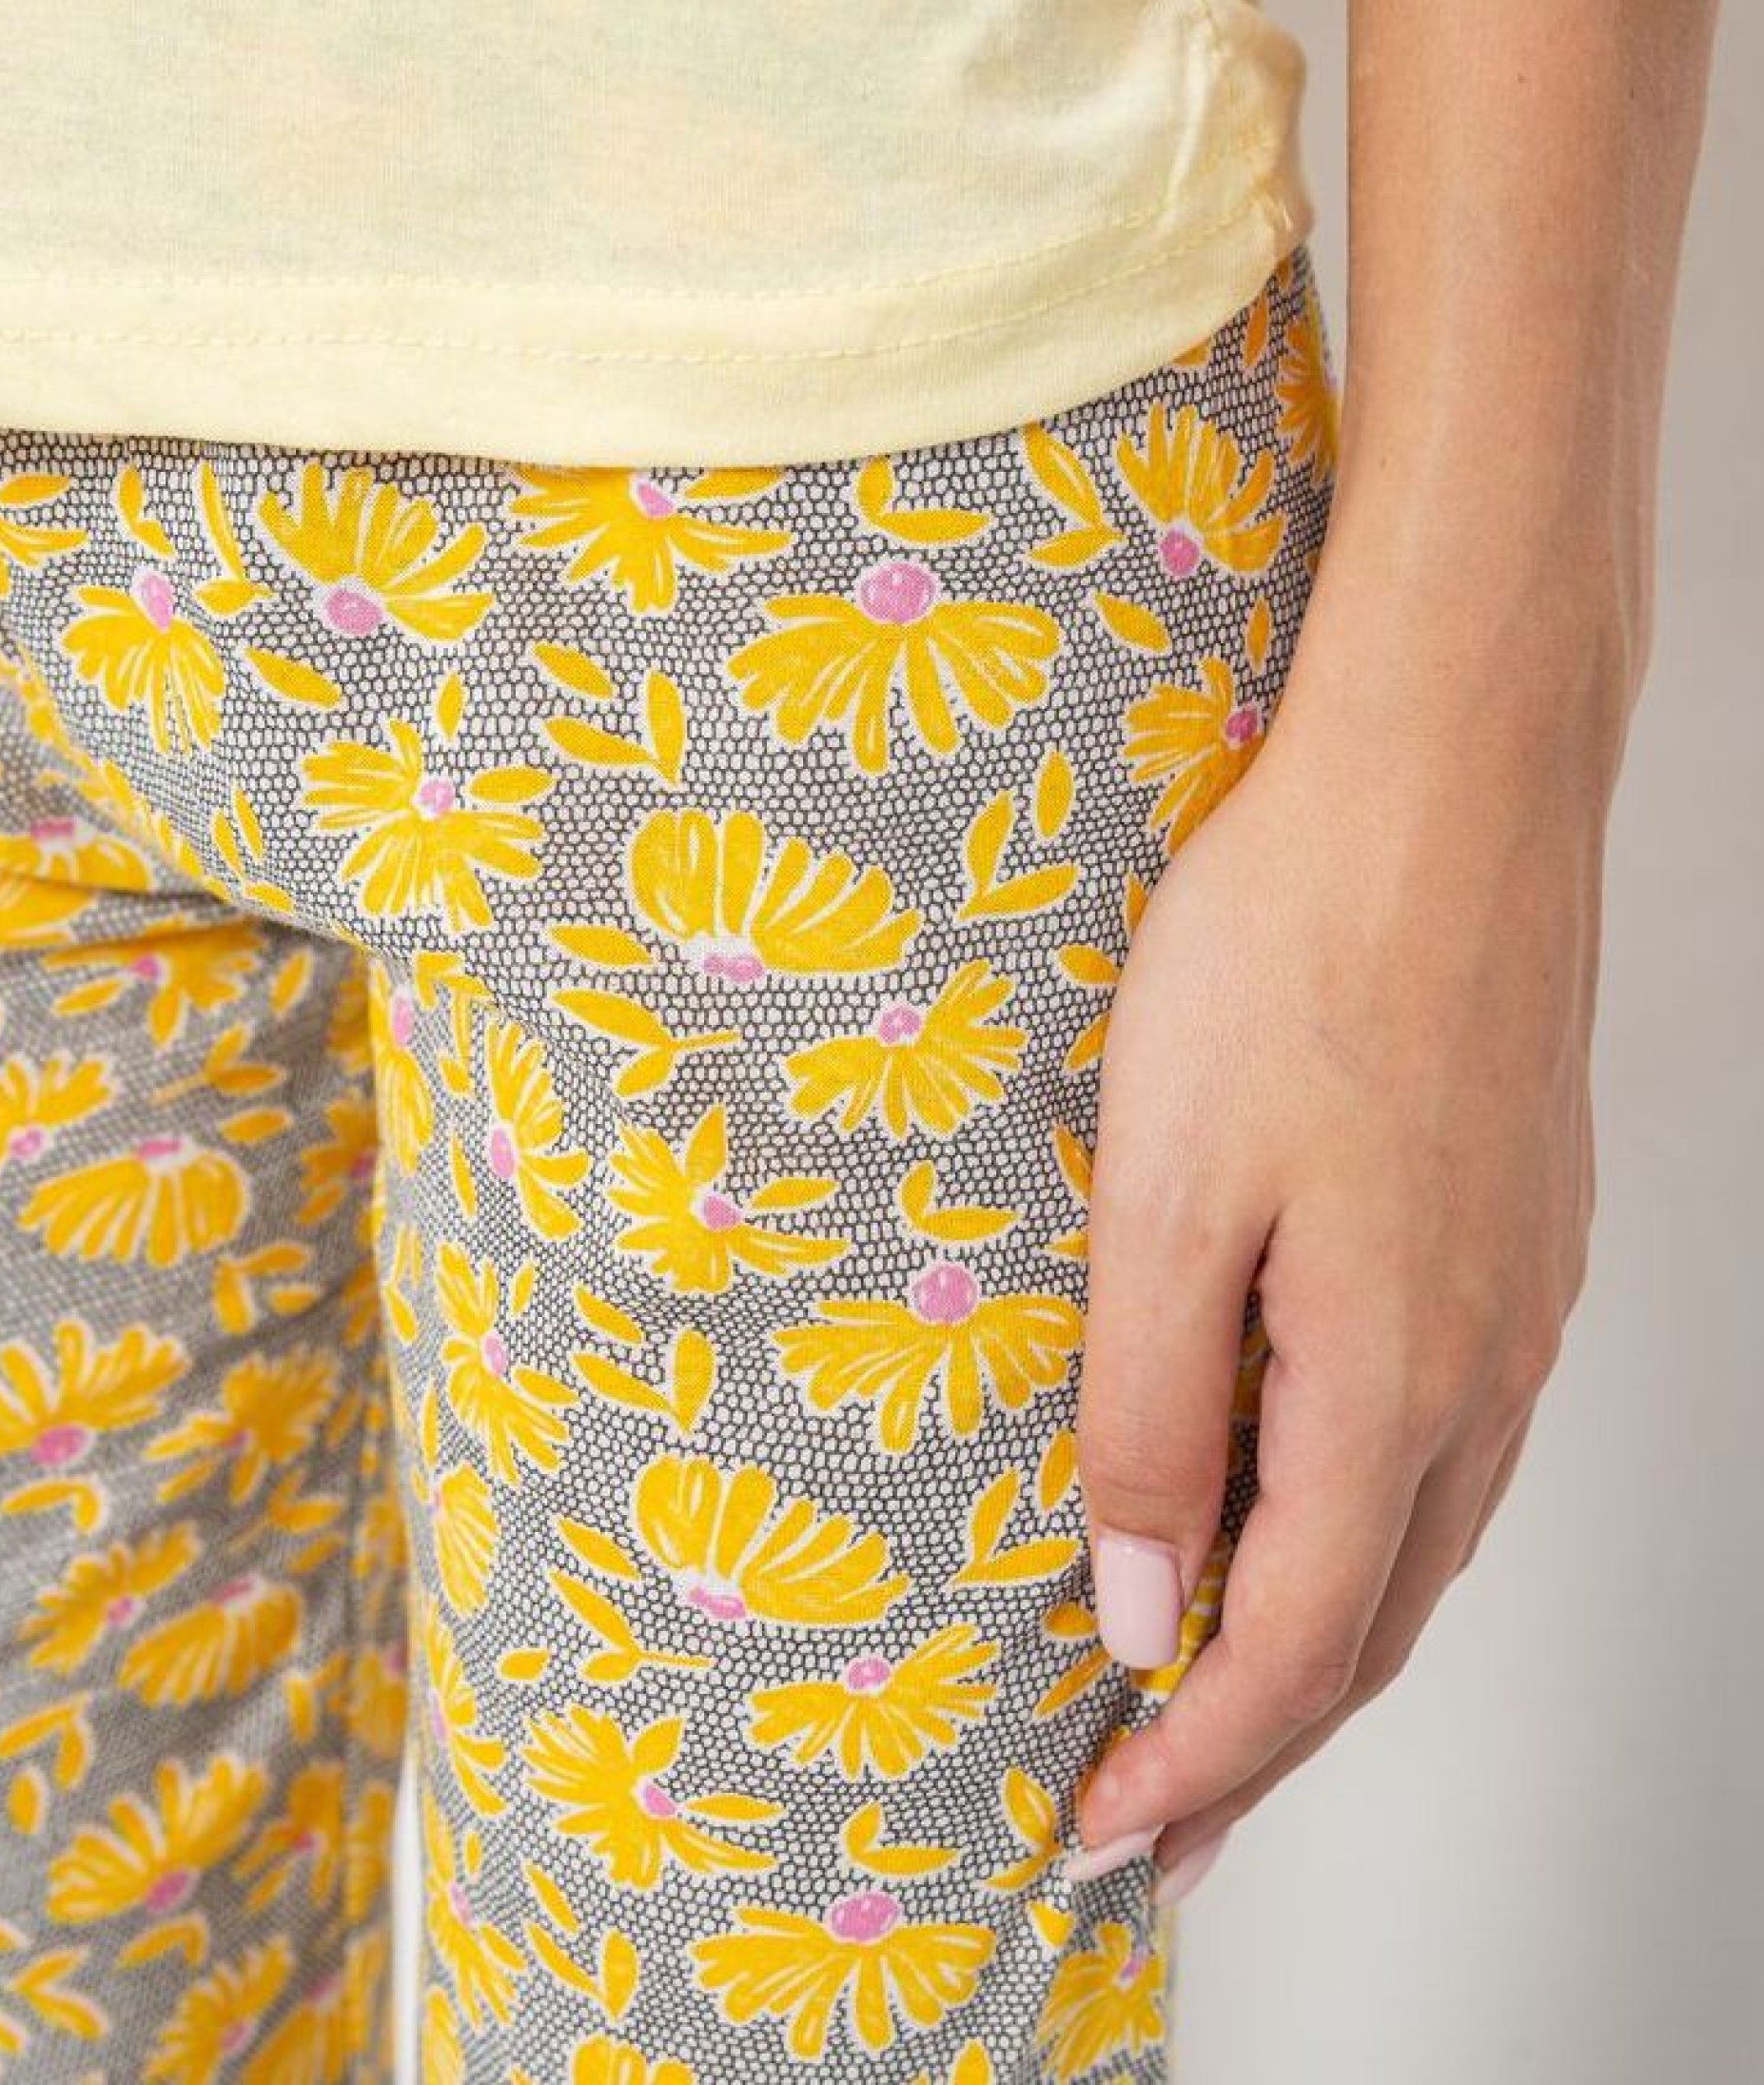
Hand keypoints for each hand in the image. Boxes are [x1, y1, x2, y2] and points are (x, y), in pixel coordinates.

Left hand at [1067, 678, 1601, 1897]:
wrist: (1446, 781)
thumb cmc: (1291, 959)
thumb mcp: (1167, 1197)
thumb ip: (1156, 1417)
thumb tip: (1148, 1609)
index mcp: (1393, 1381)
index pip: (1296, 1649)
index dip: (1199, 1767)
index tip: (1103, 1840)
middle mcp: (1483, 1367)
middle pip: (1379, 1623)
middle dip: (1264, 1745)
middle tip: (1165, 1829)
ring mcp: (1517, 1297)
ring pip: (1424, 1535)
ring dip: (1322, 1638)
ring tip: (1224, 1696)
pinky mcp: (1514, 1226)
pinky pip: (1450, 1436)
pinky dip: (1369, 1522)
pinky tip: (1311, 1500)